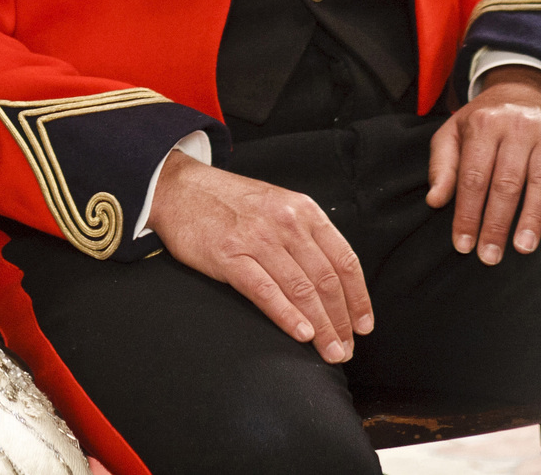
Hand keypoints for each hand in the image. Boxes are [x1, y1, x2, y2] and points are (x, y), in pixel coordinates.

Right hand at [148, 151, 371, 362]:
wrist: (176, 187)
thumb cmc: (227, 201)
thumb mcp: (276, 204)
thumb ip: (304, 234)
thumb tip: (332, 280)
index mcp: (303, 211)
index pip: (344, 261)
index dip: (359, 299)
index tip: (363, 326)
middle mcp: (286, 223)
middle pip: (326, 281)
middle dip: (341, 322)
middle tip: (346, 350)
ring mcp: (257, 238)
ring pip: (302, 290)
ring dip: (321, 328)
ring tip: (330, 352)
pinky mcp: (229, 255)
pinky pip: (266, 291)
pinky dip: (287, 316)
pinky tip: (301, 334)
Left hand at [427, 66, 540, 264]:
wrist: (522, 90)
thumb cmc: (483, 121)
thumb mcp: (453, 133)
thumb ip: (442, 166)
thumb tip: (435, 201)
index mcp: (482, 126)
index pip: (472, 177)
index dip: (466, 213)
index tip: (463, 244)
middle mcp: (515, 127)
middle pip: (505, 182)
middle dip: (496, 223)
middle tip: (490, 256)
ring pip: (540, 179)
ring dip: (532, 216)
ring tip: (523, 246)